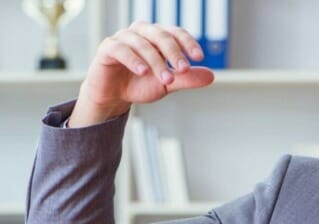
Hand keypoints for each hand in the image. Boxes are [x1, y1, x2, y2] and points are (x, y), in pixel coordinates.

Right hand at [69, 22, 215, 126]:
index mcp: (157, 36)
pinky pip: (121, 49)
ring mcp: (123, 38)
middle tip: (184, 70)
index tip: (199, 57)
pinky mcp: (107, 48)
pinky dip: (134, 60)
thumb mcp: (167, 84)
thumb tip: (211, 76)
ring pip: (142, 43)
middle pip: (161, 35)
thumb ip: (186, 79)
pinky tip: (143, 71)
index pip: (175, 33)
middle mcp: (141, 32)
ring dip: (156, 61)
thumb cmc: (140, 85)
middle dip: (174, 53)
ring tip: (166, 79)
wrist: (114, 97)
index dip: (188, 43)